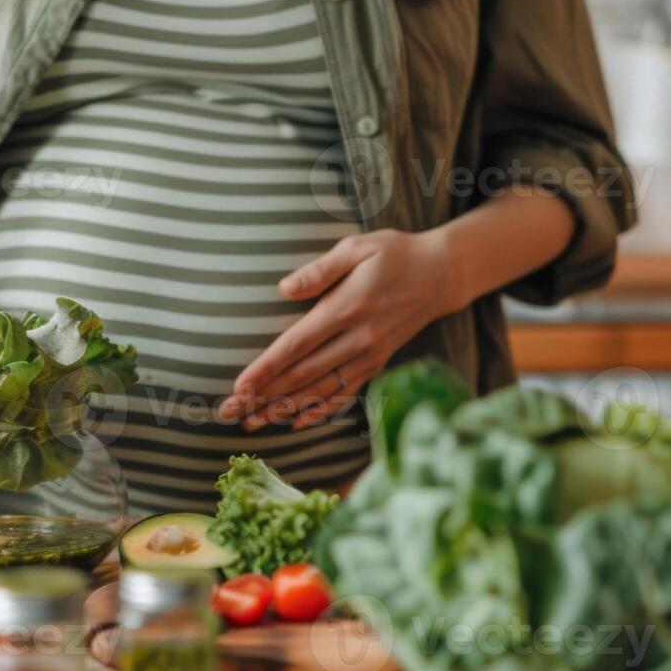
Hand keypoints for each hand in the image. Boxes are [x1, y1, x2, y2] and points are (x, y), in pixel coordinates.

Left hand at [218, 229, 466, 431]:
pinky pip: (345, 392)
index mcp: (347, 307)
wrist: (441, 276)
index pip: (297, 345)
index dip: (267, 368)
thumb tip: (284, 289)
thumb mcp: (357, 247)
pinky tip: (296, 422)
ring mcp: (369, 355)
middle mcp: (358, 338)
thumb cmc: (393, 254)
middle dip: (263, 396)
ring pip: (320, 389)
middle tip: (229, 412)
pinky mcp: (376, 363)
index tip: (240, 386)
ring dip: (284, 408)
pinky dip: (320, 410)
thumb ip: (320, 270)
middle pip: (302, 374)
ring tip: (252, 423)